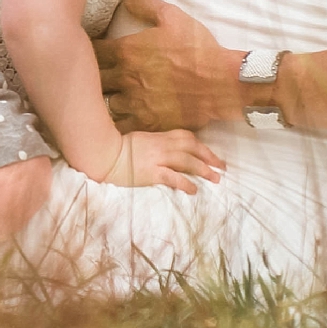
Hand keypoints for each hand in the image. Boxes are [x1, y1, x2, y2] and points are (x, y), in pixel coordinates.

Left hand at [93, 0, 243, 130]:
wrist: (222, 82)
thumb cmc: (199, 49)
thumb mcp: (173, 17)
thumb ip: (146, 6)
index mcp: (126, 51)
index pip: (90, 52)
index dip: (85, 53)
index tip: (85, 53)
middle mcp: (125, 78)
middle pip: (91, 81)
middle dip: (89, 80)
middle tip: (91, 79)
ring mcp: (134, 103)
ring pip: (103, 106)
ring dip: (104, 102)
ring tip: (107, 100)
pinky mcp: (147, 124)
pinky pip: (120, 128)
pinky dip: (117, 125)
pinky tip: (119, 121)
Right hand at [103, 129, 224, 193]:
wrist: (105, 154)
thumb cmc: (118, 147)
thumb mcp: (140, 139)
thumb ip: (155, 143)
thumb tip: (167, 150)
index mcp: (159, 137)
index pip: (186, 137)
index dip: (200, 145)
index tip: (210, 153)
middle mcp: (162, 146)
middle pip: (192, 148)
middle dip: (209, 157)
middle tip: (222, 167)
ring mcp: (158, 159)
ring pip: (187, 162)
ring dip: (204, 169)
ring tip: (215, 178)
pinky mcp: (152, 173)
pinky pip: (174, 177)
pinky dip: (186, 183)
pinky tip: (194, 190)